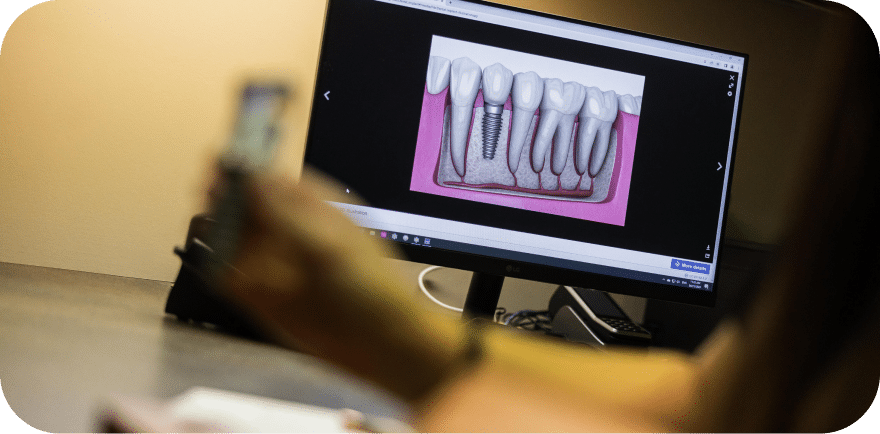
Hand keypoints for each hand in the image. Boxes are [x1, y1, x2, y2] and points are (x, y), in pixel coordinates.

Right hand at [212, 166, 465, 401]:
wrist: (380, 341)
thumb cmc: (371, 287)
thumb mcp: (330, 246)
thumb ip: (288, 214)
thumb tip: (252, 179)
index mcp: (312, 205)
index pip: (268, 175)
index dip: (244, 168)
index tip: (222, 164)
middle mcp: (289, 230)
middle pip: (243, 203)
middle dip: (224, 198)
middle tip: (210, 195)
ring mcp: (274, 260)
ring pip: (232, 236)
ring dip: (217, 230)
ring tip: (215, 231)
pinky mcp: (262, 292)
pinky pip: (228, 273)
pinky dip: (219, 267)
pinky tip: (222, 266)